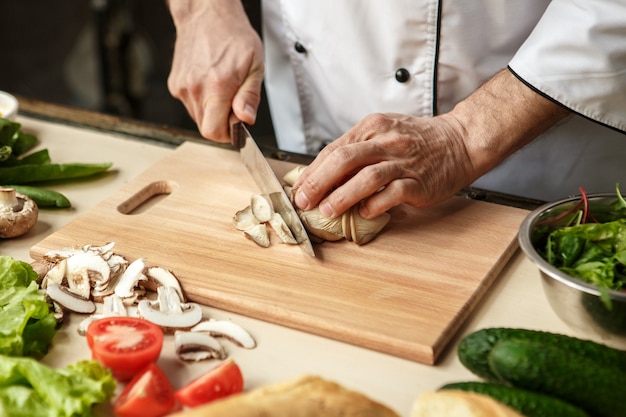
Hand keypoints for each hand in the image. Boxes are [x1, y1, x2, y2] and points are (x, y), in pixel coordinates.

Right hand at [167, 0, 263, 141]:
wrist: (206, 14)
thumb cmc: (232, 35)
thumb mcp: (255, 66)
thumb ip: (250, 96)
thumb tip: (246, 119)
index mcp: (216, 87)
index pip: (213, 132)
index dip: (227, 134)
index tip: (237, 125)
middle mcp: (195, 89)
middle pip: (205, 127)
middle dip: (222, 122)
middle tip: (233, 103)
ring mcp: (182, 87)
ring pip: (197, 116)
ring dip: (212, 111)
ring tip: (222, 88)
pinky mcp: (175, 84)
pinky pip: (190, 104)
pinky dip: (201, 100)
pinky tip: (209, 82)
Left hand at [293, 69, 569, 218]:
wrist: (460, 141)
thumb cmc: (417, 142)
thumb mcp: (383, 134)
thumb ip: (356, 150)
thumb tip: (322, 176)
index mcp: (373, 127)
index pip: (334, 149)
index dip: (313, 171)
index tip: (298, 188)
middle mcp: (386, 142)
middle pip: (344, 159)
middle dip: (319, 182)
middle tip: (304, 201)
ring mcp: (403, 161)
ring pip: (366, 177)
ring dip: (342, 196)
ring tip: (327, 211)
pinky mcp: (418, 181)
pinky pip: (392, 194)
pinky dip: (374, 205)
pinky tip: (364, 213)